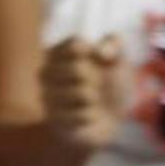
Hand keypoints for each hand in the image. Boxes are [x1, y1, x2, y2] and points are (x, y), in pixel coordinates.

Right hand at [40, 34, 129, 152]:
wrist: (108, 120)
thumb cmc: (111, 85)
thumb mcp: (119, 61)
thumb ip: (115, 45)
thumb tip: (101, 52)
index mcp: (57, 52)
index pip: (76, 45)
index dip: (95, 55)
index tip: (101, 60)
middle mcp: (46, 71)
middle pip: (78, 69)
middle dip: (98, 80)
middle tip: (98, 86)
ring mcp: (47, 95)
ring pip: (83, 93)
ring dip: (96, 100)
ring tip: (92, 102)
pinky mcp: (54, 118)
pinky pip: (84, 115)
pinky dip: (93, 117)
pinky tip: (88, 116)